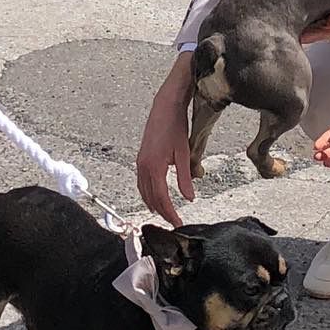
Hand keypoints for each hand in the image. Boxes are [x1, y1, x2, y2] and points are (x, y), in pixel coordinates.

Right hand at [135, 61, 195, 225]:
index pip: (162, 198)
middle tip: (174, 221)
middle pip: (151, 198)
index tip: (178, 222)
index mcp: (154, 167)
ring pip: (144, 191)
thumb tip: (190, 197)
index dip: (170, 213)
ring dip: (153, 204)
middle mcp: (143, 167)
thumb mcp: (184, 153)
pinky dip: (148, 193)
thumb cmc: (175, 127)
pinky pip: (142, 182)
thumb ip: (185, 177)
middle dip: (162, 212)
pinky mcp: (141, 158)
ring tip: (164, 214)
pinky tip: (155, 196)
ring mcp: (140, 162)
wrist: (165, 107)